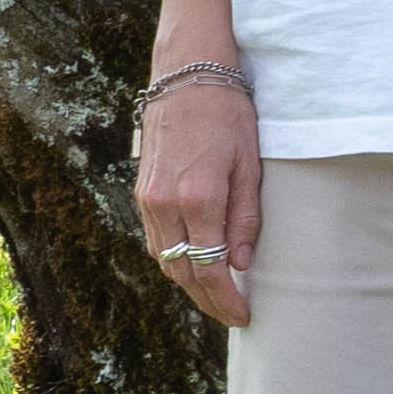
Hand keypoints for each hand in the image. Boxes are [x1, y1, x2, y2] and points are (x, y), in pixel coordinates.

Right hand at [135, 83, 261, 328]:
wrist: (187, 77)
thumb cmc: (229, 116)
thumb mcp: (250, 165)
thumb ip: (245, 218)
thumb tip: (240, 265)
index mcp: (198, 200)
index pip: (208, 269)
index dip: (225, 300)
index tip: (243, 317)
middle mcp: (165, 205)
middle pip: (182, 272)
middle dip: (207, 300)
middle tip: (232, 315)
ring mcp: (148, 199)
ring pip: (164, 258)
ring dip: (188, 283)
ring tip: (217, 297)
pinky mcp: (142, 191)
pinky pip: (156, 239)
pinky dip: (175, 258)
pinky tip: (195, 265)